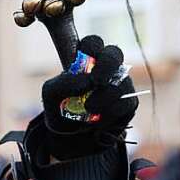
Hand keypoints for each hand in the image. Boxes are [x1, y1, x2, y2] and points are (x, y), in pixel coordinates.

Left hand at [41, 36, 137, 158]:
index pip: (93, 42)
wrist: (69, 136)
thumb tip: (86, 81)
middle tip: (97, 80)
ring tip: (88, 108)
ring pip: (121, 81)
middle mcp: (104, 69)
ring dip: (104, 97)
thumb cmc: (59, 107)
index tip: (84, 57)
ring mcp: (119, 84)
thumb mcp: (51, 94)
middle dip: (106, 65)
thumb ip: (63, 83)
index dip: (91, 45)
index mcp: (85, 61)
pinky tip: (99, 120)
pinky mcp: (128, 102)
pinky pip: (127, 102)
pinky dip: (111, 111)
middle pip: (114, 53)